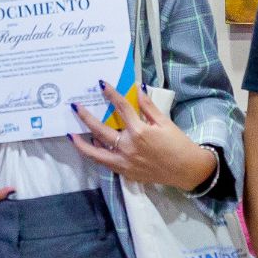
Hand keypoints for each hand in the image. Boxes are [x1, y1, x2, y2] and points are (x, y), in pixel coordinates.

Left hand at [69, 82, 215, 190]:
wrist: (186, 170)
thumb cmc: (178, 144)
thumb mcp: (164, 122)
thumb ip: (148, 107)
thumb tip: (137, 89)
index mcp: (139, 132)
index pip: (121, 108)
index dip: (111, 94)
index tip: (102, 85)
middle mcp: (128, 147)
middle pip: (100, 130)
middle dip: (86, 117)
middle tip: (75, 107)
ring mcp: (124, 162)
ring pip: (96, 154)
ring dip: (81, 144)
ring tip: (71, 135)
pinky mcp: (125, 173)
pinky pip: (106, 163)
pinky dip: (97, 154)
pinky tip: (92, 147)